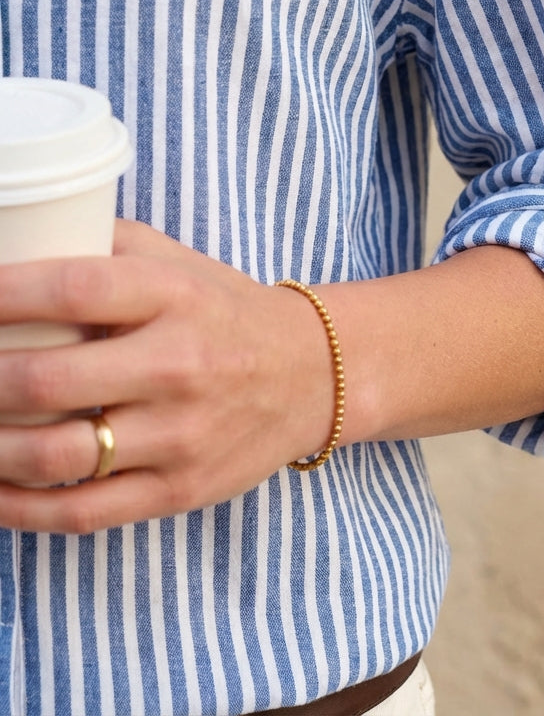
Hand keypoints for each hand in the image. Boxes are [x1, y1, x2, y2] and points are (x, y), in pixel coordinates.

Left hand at [0, 221, 334, 532]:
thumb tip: (18, 231)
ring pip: (54, 455)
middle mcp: (178, 364)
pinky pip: (81, 511)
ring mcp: (180, 434)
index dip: (2, 294)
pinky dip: (18, 508)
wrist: (313, 376)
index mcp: (175, 296)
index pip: (74, 289)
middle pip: (46, 380)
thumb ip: (106, 245)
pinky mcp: (180, 489)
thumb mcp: (180, 263)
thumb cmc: (226, 312)